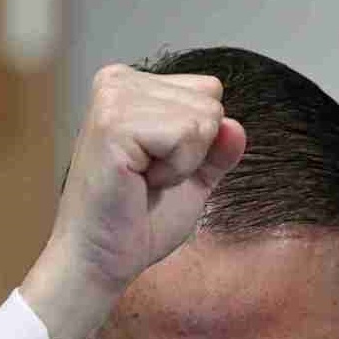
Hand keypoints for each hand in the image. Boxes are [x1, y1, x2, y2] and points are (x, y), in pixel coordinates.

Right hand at [23, 65, 245, 338]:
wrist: (103, 258)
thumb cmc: (139, 221)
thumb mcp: (192, 178)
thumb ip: (217, 150)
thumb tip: (236, 127)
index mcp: (134, 86)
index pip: (208, 91)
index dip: (200, 142)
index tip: (159, 167)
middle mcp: (119, 80)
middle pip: (210, 101)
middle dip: (194, 152)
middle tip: (150, 178)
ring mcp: (113, 98)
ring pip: (202, 118)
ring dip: (183, 164)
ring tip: (143, 180)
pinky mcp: (114, 123)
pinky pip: (186, 135)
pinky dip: (175, 170)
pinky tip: (140, 181)